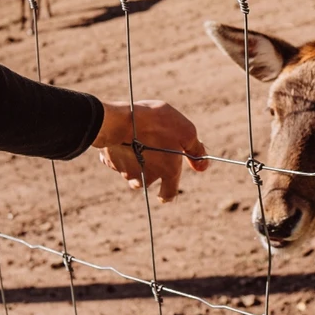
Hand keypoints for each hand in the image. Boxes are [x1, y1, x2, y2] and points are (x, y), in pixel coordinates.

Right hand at [93, 100, 208, 201]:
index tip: (164, 193)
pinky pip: (115, 160)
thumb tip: (203, 166)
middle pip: (147, 182)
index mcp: (167, 171)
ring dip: (133, 163)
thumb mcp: (186, 131)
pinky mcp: (110, 161)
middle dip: (148, 173)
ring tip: (135, 144)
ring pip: (130, 172)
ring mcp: (126, 170)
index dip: (167, 194)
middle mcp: (146, 176)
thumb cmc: (157, 123)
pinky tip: (120, 140)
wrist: (121, 120)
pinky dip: (118, 153)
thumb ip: (195, 149)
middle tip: (150, 154)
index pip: (168, 194)